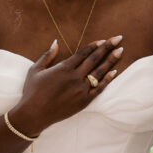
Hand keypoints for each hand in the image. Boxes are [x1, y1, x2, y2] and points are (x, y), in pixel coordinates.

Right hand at [9, 36, 123, 134]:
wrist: (34, 114)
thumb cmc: (32, 91)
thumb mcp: (35, 70)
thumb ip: (47, 55)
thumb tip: (56, 42)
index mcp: (63, 68)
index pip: (83, 53)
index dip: (94, 46)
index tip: (103, 40)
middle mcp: (74, 77)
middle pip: (94, 59)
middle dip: (107, 47)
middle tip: (118, 38)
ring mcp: (81, 89)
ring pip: (99, 72)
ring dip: (111, 60)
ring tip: (120, 51)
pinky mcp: (84, 101)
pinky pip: (99, 88)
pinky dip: (107, 79)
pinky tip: (114, 71)